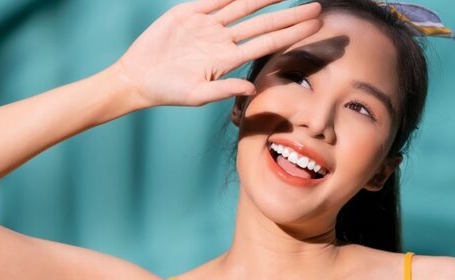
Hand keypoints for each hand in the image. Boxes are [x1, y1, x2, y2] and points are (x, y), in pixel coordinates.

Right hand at [112, 0, 321, 107]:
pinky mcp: (191, 13)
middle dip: (291, 14)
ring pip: (244, 6)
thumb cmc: (167, 91)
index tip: (316, 26)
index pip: (268, 43)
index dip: (292, 34)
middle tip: (317, 6)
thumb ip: (226, 89)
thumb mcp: (197, 95)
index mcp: (228, 60)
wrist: (138, 77)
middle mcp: (223, 41)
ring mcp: (209, 25)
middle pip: (264, 23)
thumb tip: (253, 87)